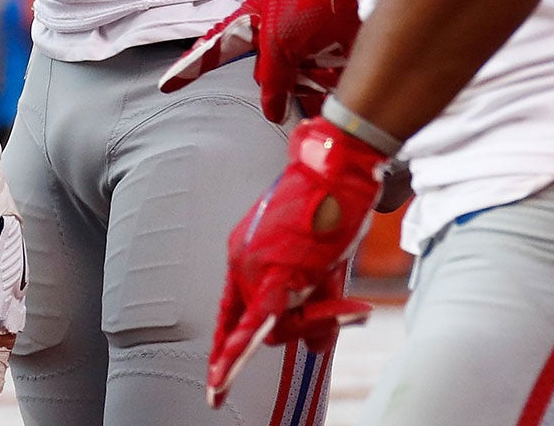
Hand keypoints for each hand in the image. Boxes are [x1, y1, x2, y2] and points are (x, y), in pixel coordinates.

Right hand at [161, 0, 359, 122]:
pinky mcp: (325, 55)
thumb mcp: (278, 38)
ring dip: (302, 92)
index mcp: (250, 19)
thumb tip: (270, 111)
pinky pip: (315, 84)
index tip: (167, 84)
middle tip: (285, 90)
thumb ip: (270, 76)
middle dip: (273, 86)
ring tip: (315, 85)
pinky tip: (328, 98)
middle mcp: (272, 34)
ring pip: (290, 82)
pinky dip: (320, 94)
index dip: (190, 67)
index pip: (213, 47)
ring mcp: (299, 45)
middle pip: (261, 74)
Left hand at [208, 117, 380, 406]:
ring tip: (339, 289)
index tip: (214, 389)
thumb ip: (317, 308)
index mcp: (246, 255)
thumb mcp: (324, 266)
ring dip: (312, 324)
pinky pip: (263, 320)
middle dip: (300, 329)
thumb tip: (317, 351)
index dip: (226, 351)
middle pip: (264, 327)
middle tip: (335, 305)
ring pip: (277, 330)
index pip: (233, 314)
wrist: (338, 165)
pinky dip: (243, 349)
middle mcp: (242, 261)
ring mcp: (255, 265)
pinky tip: (224, 376)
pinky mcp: (278, 269)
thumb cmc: (334, 209)